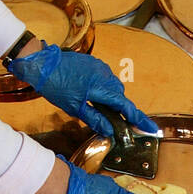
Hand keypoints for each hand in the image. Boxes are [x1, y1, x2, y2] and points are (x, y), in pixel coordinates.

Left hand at [8, 44, 156, 137]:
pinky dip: (105, 88)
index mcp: (100, 88)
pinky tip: (94, 94)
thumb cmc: (55, 86)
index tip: (150, 127)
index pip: (124, 105)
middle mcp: (104, 75)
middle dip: (123, 109)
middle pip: (121, 96)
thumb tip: (109, 130)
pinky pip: (106, 78)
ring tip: (104, 109)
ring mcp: (99, 67)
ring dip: (113, 98)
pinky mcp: (94, 63)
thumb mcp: (74, 107)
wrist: (42, 64)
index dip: (137, 118)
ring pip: (114, 86)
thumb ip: (94, 118)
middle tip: (122, 122)